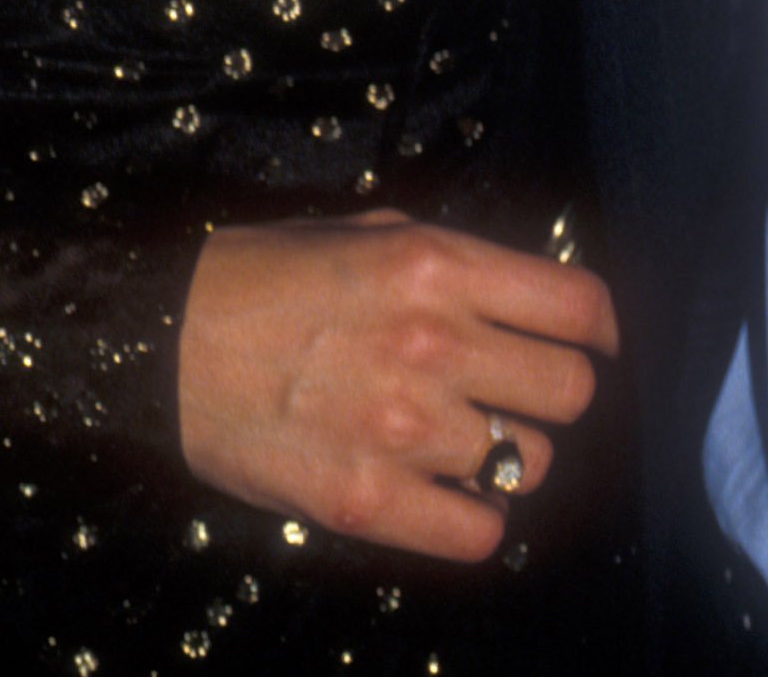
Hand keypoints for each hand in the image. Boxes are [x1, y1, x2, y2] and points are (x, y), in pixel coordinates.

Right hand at [177, 209, 618, 561]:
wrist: (167, 344)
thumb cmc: (266, 276)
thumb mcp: (368, 234)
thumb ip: (453, 263)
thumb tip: (523, 296)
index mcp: (437, 267)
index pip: (577, 307)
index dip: (600, 329)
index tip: (594, 342)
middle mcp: (434, 344)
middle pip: (569, 390)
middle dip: (554, 391)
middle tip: (519, 393)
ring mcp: (403, 428)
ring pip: (531, 461)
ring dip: (510, 453)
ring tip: (468, 441)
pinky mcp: (368, 501)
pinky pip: (478, 532)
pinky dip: (477, 519)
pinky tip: (450, 496)